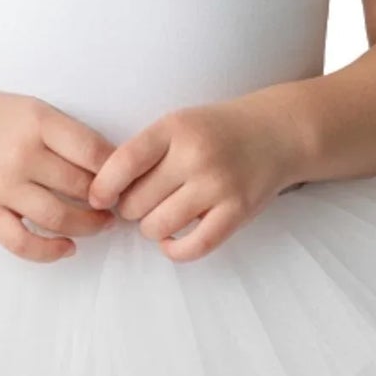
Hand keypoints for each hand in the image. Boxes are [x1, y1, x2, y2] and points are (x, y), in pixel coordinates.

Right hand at [0, 90, 118, 262]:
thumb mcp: (37, 110)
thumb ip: (71, 136)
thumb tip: (116, 169)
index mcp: (38, 122)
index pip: (92, 151)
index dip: (117, 170)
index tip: (126, 177)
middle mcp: (20, 154)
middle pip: (79, 186)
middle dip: (106, 199)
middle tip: (117, 203)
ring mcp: (0, 186)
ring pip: (58, 217)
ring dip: (89, 226)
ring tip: (103, 223)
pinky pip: (22, 242)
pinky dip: (50, 251)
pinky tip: (69, 248)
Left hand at [86, 96, 305, 261]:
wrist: (276, 132)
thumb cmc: (217, 131)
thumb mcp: (178, 124)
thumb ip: (146, 151)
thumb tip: (104, 191)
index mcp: (174, 128)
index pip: (123, 162)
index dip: (103, 186)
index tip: (99, 197)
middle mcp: (195, 155)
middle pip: (136, 201)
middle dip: (129, 209)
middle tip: (140, 204)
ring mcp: (218, 185)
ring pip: (158, 226)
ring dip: (150, 229)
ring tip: (159, 217)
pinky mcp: (237, 211)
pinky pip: (193, 246)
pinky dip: (174, 250)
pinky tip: (172, 241)